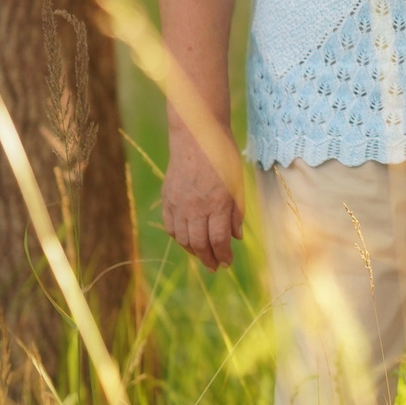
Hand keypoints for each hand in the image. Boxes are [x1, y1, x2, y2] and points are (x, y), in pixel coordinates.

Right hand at [160, 147, 243, 270]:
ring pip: (183, 238)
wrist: (197, 137)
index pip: (219, 240)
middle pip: (199, 244)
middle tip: (215, 267)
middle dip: (208, 259)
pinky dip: (178, 237)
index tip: (227, 263)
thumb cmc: (223, 158)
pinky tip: (187, 239)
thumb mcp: (238, 184)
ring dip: (193, 251)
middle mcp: (196, 207)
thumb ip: (237, 212)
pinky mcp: (167, 199)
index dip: (223, 255)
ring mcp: (179, 204)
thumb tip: (236, 237)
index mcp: (218, 203)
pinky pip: (170, 226)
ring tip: (203, 255)